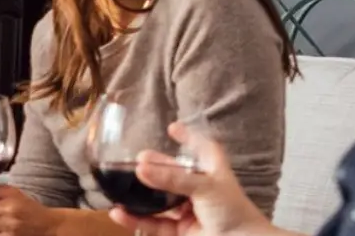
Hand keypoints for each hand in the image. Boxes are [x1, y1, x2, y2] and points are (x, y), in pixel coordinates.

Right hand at [105, 122, 281, 235]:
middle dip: (156, 168)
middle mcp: (200, 190)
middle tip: (137, 161)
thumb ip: (172, 179)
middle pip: (174, 175)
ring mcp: (188, 211)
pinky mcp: (178, 231)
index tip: (173, 128)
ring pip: (160, 201)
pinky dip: (135, 219)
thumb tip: (141, 168)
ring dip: (141, 195)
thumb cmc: (234, 212)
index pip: (202, 149)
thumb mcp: (205, 187)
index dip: (190, 138)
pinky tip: (119, 212)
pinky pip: (153, 223)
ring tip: (121, 186)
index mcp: (213, 173)